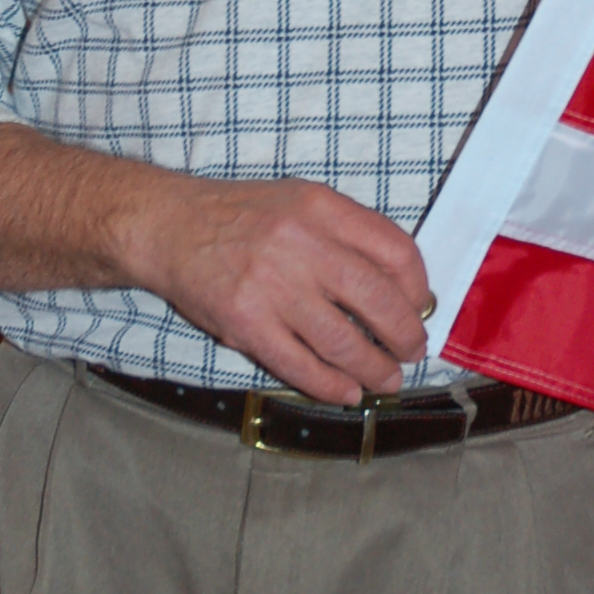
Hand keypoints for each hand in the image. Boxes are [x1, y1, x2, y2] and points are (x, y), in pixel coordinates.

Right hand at [132, 174, 433, 402]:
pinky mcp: (246, 324)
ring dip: (374, 368)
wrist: (172, 227)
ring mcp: (272, 287)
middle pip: (377, 300)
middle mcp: (301, 244)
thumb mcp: (301, 201)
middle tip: (412, 350)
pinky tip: (347, 392)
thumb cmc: (243, 216)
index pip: (394, 250)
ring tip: (388, 379)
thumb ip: (347, 233)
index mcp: (321, 207)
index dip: (417, 287)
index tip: (420, 306)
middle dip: (405, 335)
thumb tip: (399, 286)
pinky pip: (300, 365)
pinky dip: (331, 385)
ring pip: (342, 341)